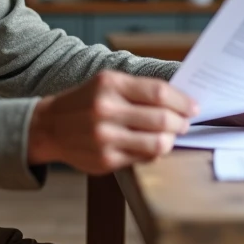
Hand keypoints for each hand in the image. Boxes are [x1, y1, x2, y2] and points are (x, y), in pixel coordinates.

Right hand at [27, 70, 197, 174]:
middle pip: (162, 118)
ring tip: (170, 136)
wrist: (49, 126)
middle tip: (185, 123)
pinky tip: (151, 146)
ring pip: (157, 142)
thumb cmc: (86, 102)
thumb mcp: (106, 83)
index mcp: (110, 84)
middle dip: (181, 122)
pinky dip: (154, 152)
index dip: (182, 101)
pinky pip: (144, 158)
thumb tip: (179, 99)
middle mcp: (106, 110)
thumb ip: (139, 89)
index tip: (193, 106)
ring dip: (171, 140)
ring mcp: (105, 137)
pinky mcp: (105, 160)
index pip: (159, 92)